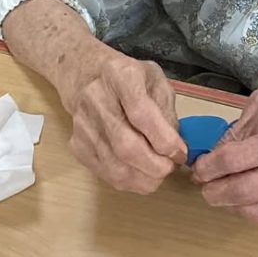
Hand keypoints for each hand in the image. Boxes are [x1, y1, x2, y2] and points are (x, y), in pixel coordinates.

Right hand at [58, 45, 187, 194]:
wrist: (88, 77)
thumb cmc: (129, 79)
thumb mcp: (156, 80)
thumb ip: (166, 109)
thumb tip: (173, 146)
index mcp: (120, 75)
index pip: (141, 113)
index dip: (164, 139)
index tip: (180, 152)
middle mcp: (96, 99)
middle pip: (125, 145)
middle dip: (155, 165)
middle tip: (171, 167)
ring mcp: (83, 125)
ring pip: (115, 165)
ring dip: (143, 178)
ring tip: (159, 173)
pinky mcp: (77, 145)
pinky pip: (105, 173)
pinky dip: (128, 181)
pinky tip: (141, 174)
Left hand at [191, 64, 257, 221]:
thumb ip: (240, 127)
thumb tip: (215, 154)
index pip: (238, 159)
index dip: (210, 167)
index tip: (198, 168)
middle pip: (246, 191)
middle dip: (215, 192)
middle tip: (202, 186)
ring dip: (231, 205)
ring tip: (219, 191)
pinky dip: (254, 203)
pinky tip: (248, 187)